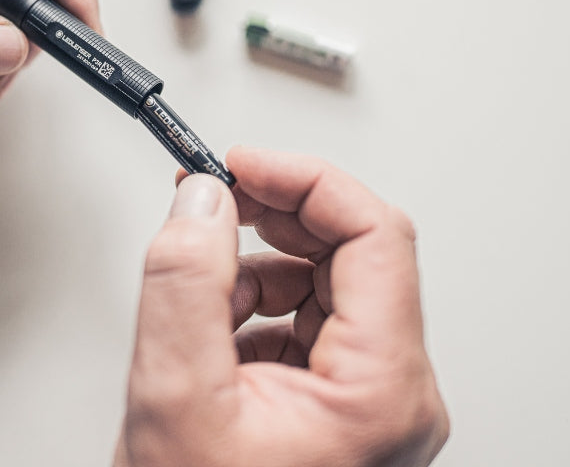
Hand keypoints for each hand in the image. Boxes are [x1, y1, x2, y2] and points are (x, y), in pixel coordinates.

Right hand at [116, 146, 448, 466]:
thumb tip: (202, 200)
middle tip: (216, 192)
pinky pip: (309, 323)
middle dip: (279, 215)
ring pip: (328, 285)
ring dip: (262, 264)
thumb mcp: (176, 396)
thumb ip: (185, 281)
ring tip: (203, 280)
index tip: (244, 162)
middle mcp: (393, 396)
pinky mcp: (339, 408)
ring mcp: (370, 404)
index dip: (306, 181)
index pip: (376, 235)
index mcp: (382, 391)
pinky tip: (214, 325)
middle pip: (357, 253)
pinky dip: (257, 305)